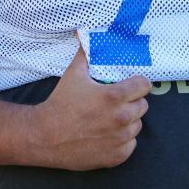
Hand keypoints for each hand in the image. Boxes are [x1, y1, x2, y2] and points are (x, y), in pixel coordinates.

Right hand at [29, 44, 150, 170]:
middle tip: (116, 102)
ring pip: (137, 125)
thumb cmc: (60, 103)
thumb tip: (84, 32)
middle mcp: (121, 118)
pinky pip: (131, 144)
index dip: (138, 83)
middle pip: (143, 106)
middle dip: (132, 102)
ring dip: (128, 121)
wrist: (44, 137)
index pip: (144, 86)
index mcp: (114, 97)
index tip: (131, 84)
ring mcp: (120, 139)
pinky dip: (123, 140)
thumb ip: (85, 52)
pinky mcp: (116, 156)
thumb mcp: (73, 74)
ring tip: (110, 118)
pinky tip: (108, 134)